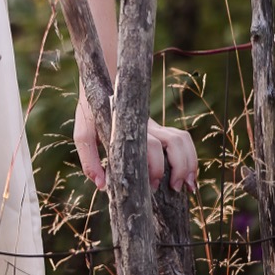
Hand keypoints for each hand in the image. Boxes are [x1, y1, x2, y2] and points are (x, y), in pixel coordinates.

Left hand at [73, 96, 199, 194]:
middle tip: (174, 189)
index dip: (155, 167)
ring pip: (182, 139)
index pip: (151, 145)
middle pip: (174, 141)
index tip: (153, 187)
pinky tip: (189, 176)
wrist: (101, 85)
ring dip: (190, 162)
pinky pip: (183, 140)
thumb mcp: (84, 133)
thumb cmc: (90, 112)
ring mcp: (157, 126)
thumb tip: (102, 186)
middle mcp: (147, 126)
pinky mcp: (161, 130)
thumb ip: (89, 159)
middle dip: (179, 166)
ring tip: (189, 185)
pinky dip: (190, 157)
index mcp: (130, 128)